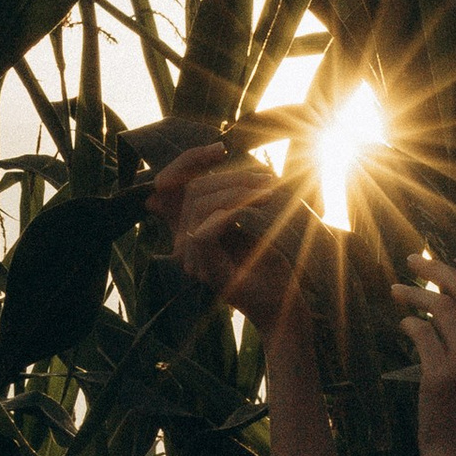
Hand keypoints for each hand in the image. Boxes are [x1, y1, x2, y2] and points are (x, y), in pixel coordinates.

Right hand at [150, 149, 300, 332]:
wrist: (285, 306)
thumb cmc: (269, 268)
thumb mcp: (245, 226)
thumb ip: (225, 201)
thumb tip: (212, 162)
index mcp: (190, 231)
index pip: (170, 185)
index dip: (187, 162)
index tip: (220, 149)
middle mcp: (186, 246)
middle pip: (192, 191)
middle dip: (232, 177)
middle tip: (269, 181)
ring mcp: (195, 260)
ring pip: (200, 205)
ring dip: (240, 191)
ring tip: (271, 193)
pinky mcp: (210, 272)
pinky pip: (204, 232)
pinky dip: (232, 212)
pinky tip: (262, 207)